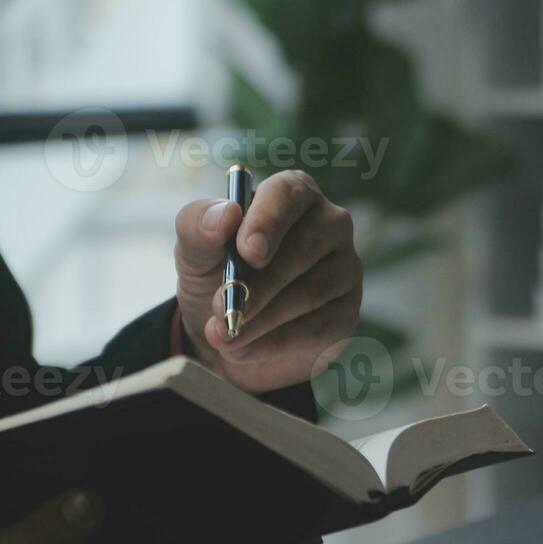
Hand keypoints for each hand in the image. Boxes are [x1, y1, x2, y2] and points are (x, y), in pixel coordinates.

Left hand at [174, 170, 362, 392]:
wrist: (230, 333)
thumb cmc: (216, 278)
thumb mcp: (194, 253)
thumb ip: (198, 227)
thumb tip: (224, 215)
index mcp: (293, 195)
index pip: (290, 193)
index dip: (270, 221)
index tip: (247, 251)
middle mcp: (330, 225)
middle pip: (305, 247)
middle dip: (259, 284)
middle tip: (221, 309)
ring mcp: (346, 269)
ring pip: (312, 291)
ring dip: (262, 319)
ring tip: (224, 335)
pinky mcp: (347, 312)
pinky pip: (319, 328)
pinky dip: (275, 343)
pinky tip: (244, 350)